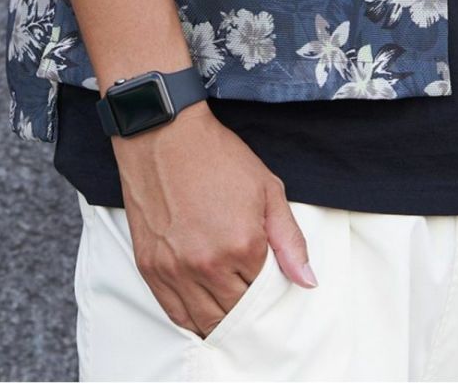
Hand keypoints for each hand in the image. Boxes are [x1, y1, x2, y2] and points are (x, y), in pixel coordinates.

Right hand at [113, 101, 316, 337]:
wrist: (164, 135)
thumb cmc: (216, 157)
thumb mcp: (267, 189)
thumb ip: (290, 239)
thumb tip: (307, 281)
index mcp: (242, 245)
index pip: (264, 294)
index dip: (269, 290)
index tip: (268, 281)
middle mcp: (207, 265)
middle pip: (236, 313)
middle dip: (248, 310)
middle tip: (252, 300)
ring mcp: (175, 270)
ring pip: (206, 322)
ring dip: (222, 321)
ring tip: (231, 310)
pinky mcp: (150, 269)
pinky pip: (175, 314)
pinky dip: (192, 319)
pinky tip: (203, 311)